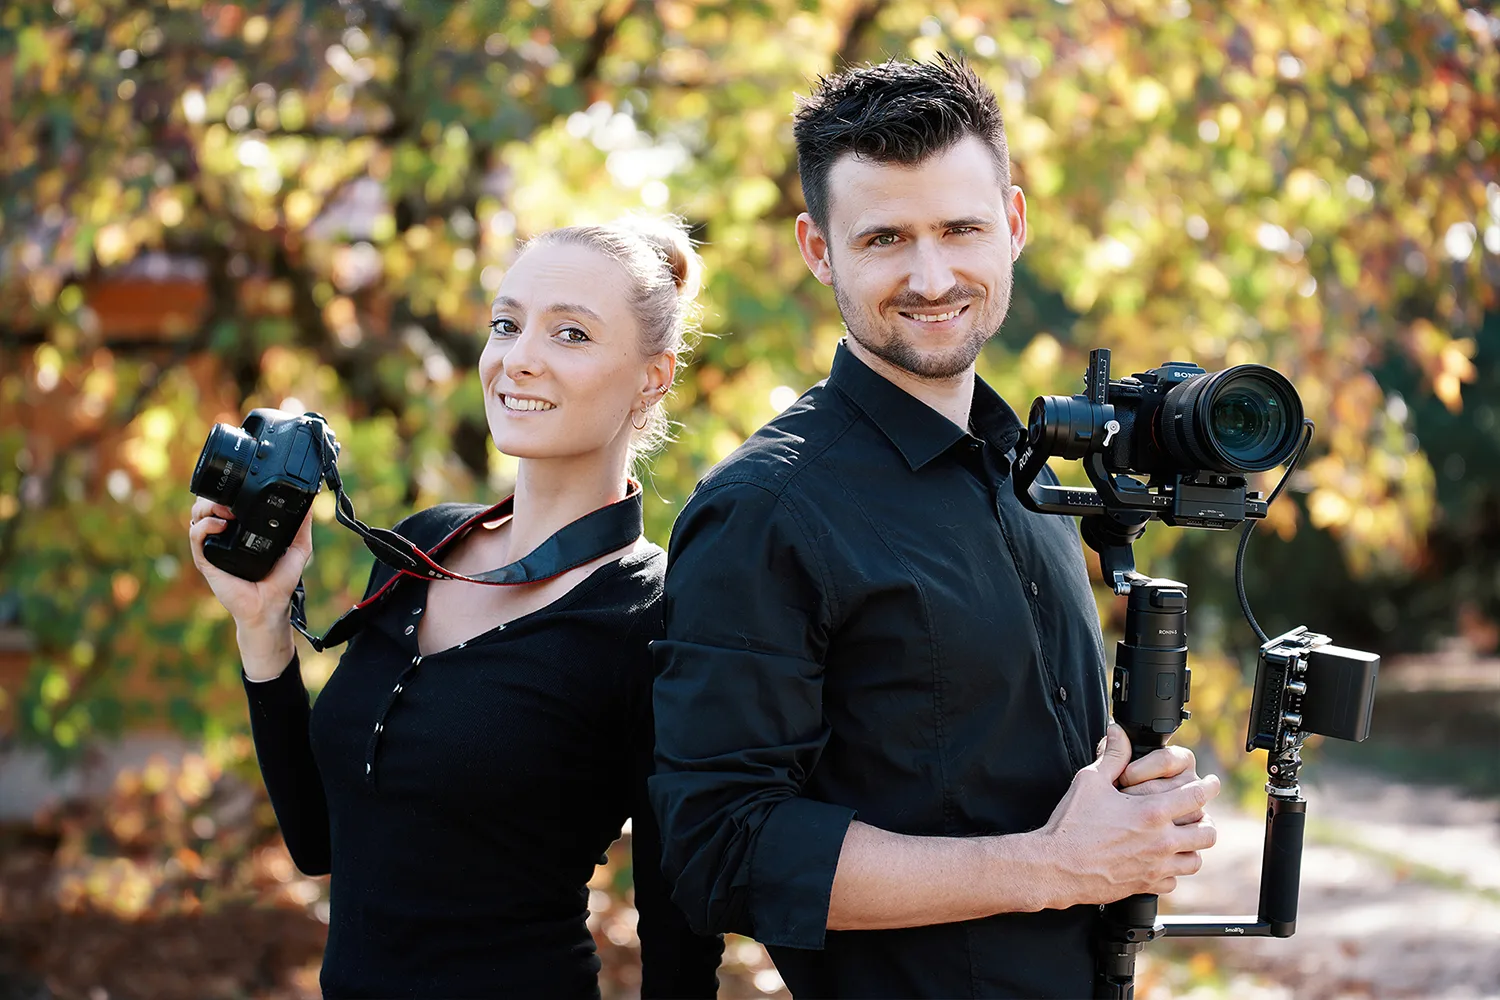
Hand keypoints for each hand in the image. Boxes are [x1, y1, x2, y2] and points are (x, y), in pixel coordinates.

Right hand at [188, 497, 312, 677]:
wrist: (269, 605)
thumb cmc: (280, 581)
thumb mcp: (298, 548)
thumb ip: (303, 525)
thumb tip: (310, 503)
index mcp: (241, 531)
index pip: (227, 504)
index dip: (229, 492)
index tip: (243, 487)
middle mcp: (224, 537)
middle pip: (207, 506)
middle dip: (214, 496)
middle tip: (232, 499)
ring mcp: (213, 548)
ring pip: (197, 517)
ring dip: (207, 507)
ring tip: (226, 511)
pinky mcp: (206, 561)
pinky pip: (196, 537)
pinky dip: (205, 526)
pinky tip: (221, 524)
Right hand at [1035, 723, 1219, 907]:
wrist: (1056, 866)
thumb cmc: (1071, 825)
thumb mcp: (1090, 781)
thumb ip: (1111, 756)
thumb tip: (1119, 733)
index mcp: (1151, 813)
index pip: (1197, 796)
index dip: (1209, 786)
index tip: (1211, 783)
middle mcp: (1161, 842)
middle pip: (1207, 832)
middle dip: (1206, 819)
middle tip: (1199, 813)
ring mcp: (1156, 866)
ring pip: (1196, 860)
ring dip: (1192, 847)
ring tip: (1182, 838)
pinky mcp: (1146, 885)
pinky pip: (1173, 882)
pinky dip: (1171, 872)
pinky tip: (1159, 861)